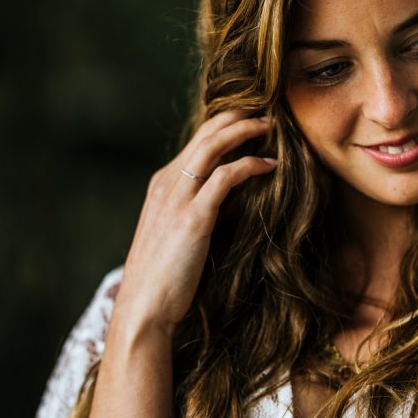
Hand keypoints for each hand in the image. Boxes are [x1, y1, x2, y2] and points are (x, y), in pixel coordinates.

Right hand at [114, 111, 276, 334]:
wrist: (144, 309)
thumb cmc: (163, 279)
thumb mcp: (175, 235)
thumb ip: (193, 212)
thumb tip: (224, 205)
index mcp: (161, 186)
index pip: (196, 141)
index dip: (224, 125)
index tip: (251, 119)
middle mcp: (167, 184)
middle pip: (205, 133)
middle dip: (237, 116)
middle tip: (267, 109)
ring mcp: (178, 198)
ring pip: (214, 145)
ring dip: (246, 129)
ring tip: (273, 124)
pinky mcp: (194, 216)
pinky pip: (226, 176)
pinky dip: (251, 164)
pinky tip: (272, 165)